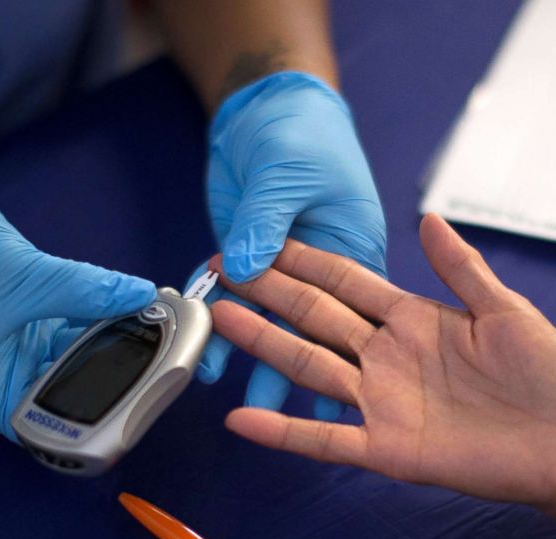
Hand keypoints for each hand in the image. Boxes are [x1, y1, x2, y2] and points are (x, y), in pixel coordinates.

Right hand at [0, 192, 155, 439]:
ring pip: (74, 362)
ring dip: (111, 348)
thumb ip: (87, 290)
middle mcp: (2, 382)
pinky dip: (96, 326)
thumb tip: (141, 296)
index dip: (96, 421)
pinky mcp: (25, 330)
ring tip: (157, 335)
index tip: (140, 404)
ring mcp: (15, 355)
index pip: (50, 426)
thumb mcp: (25, 278)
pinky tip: (132, 314)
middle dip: (114, 379)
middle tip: (162, 367)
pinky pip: (68, 336)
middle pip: (68, 395)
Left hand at [197, 71, 385, 419]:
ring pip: (266, 323)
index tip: (336, 400)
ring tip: (234, 394)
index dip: (347, 361)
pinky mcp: (245, 262)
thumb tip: (246, 266)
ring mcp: (279, 269)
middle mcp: (320, 270)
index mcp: (353, 249)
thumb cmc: (301, 132)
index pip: (353, 314)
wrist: (261, 108)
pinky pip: (230, 299)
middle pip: (310, 331)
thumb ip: (267, 222)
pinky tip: (202, 347)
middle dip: (295, 373)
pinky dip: (215, 319)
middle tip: (283, 413)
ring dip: (249, 355)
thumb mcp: (288, 174)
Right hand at [210, 214, 555, 508]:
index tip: (261, 242)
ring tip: (221, 321)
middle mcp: (386, 357)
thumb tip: (427, 217)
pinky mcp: (386, 448)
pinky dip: (283, 431)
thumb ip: (461, 268)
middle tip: (222, 272)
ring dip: (265, 346)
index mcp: (411, 319)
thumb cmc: (550, 372)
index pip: (344, 284)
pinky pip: (325, 439)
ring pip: (310, 368)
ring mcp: (382, 403)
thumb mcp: (506, 308)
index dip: (303, 262)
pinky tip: (242, 419)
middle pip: (315, 319)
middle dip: (270, 294)